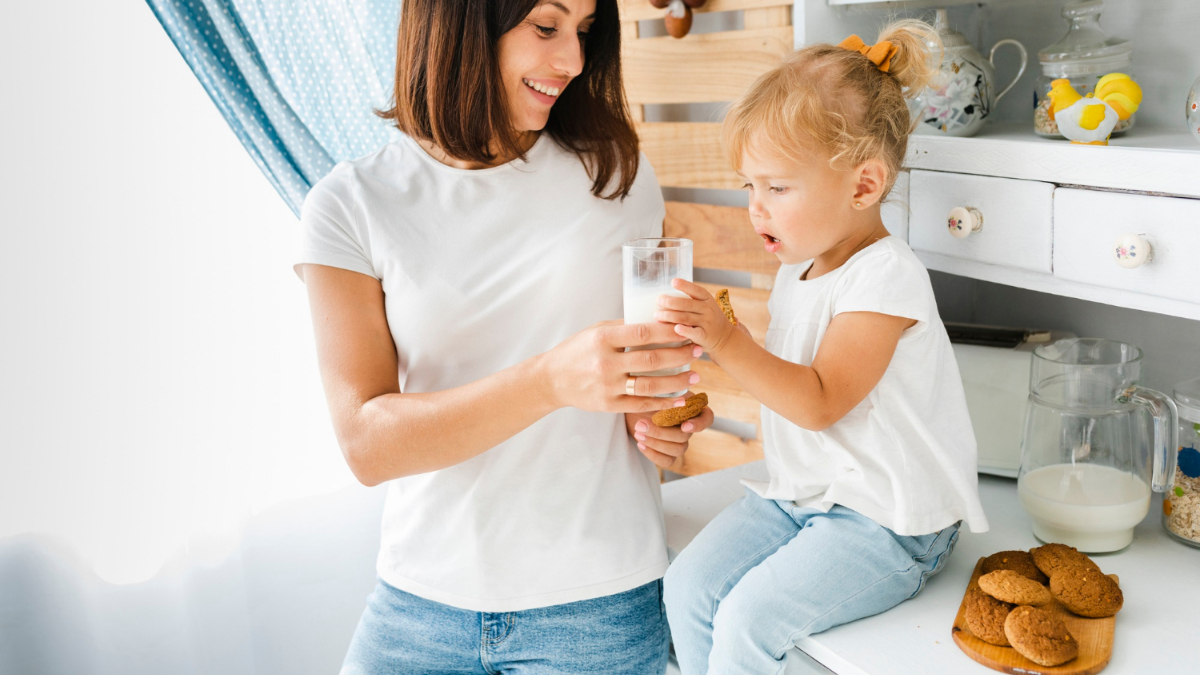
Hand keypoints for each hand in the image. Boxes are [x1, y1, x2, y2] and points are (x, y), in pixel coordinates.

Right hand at [540, 320, 702, 413]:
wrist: (551, 379)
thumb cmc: (577, 350)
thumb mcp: (596, 331)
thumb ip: (624, 327)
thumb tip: (656, 319)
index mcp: (603, 339)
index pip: (643, 333)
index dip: (669, 332)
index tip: (688, 329)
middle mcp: (605, 363)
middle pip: (651, 359)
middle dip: (680, 355)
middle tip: (698, 351)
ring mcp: (607, 386)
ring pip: (650, 385)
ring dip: (677, 381)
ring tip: (695, 375)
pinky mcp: (609, 405)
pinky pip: (641, 405)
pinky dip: (663, 402)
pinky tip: (679, 398)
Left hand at [625, 400, 715, 468]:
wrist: (630, 406)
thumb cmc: (645, 394)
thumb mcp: (656, 390)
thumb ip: (668, 393)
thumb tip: (680, 394)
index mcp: (691, 408)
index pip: (707, 418)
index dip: (699, 424)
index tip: (684, 425)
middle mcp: (688, 426)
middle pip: (685, 436)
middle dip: (662, 432)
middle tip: (641, 424)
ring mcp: (679, 441)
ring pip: (678, 449)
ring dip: (656, 443)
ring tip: (638, 432)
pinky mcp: (668, 453)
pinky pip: (667, 461)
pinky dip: (653, 454)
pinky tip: (640, 444)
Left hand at [654, 279, 738, 355]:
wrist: (725, 338)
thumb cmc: (708, 320)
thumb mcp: (704, 307)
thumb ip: (689, 302)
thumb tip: (664, 296)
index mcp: (707, 299)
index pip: (696, 290)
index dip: (685, 285)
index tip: (673, 281)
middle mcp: (708, 309)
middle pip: (687, 304)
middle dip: (670, 302)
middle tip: (658, 300)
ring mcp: (707, 323)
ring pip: (686, 317)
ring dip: (670, 316)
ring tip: (657, 315)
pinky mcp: (705, 336)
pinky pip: (694, 332)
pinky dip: (685, 330)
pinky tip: (675, 328)